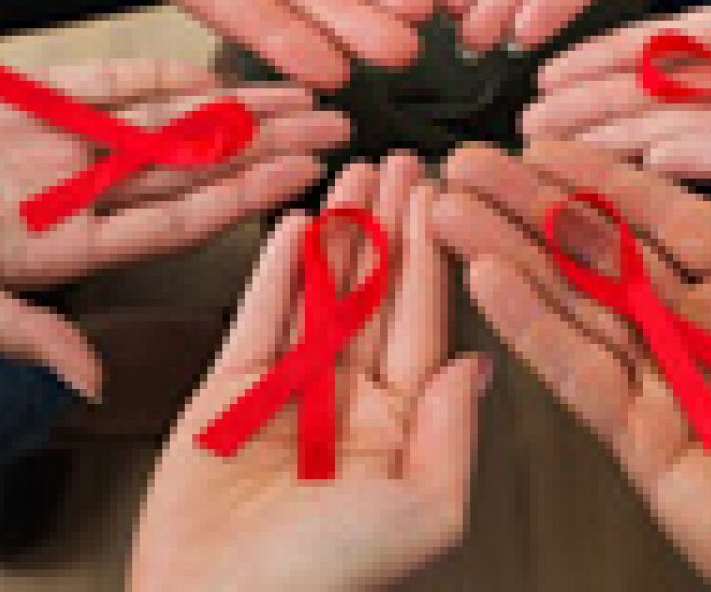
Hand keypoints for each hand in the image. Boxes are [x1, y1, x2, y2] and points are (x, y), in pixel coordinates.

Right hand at [0, 60, 347, 397]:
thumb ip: (19, 332)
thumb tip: (89, 387)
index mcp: (67, 247)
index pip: (178, 221)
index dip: (243, 200)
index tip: (306, 183)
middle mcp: (78, 194)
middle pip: (194, 168)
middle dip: (267, 148)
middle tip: (340, 129)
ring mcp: (58, 143)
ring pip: (168, 119)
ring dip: (237, 105)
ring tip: (306, 91)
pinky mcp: (28, 94)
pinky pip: (111, 79)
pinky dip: (165, 70)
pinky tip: (223, 64)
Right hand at [132, 155, 486, 591]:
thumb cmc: (325, 581)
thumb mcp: (423, 513)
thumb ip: (455, 433)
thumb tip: (481, 363)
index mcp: (405, 430)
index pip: (427, 324)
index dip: (435, 257)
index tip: (445, 198)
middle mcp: (353, 405)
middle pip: (377, 296)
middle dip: (391, 227)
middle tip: (403, 162)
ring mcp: (291, 395)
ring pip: (322, 294)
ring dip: (339, 234)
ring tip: (353, 175)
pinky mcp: (229, 393)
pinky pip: (259, 319)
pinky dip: (275, 272)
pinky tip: (296, 225)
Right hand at [430, 138, 710, 586]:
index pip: (667, 213)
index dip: (605, 174)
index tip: (548, 138)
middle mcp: (710, 330)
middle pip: (602, 251)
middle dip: (532, 206)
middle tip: (470, 165)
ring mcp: (675, 387)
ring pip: (575, 304)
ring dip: (511, 254)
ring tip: (450, 209)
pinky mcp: (650, 445)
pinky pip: (581, 374)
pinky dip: (532, 326)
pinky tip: (487, 278)